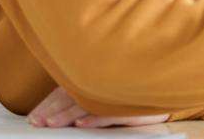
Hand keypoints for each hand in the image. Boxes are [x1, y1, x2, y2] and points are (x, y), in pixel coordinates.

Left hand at [27, 86, 169, 128]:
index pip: (67, 90)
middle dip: (53, 110)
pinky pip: (110, 112)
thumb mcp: (106, 93)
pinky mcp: (132, 106)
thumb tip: (57, 111)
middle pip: (73, 97)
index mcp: (95, 79)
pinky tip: (81, 123)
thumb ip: (84, 95)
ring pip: (88, 105)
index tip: (34, 116)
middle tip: (37, 122)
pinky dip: (94, 118)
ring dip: (68, 115)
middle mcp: (103, 84)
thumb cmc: (134, 91)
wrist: (169, 90)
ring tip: (52, 124)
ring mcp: (117, 94)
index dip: (49, 103)